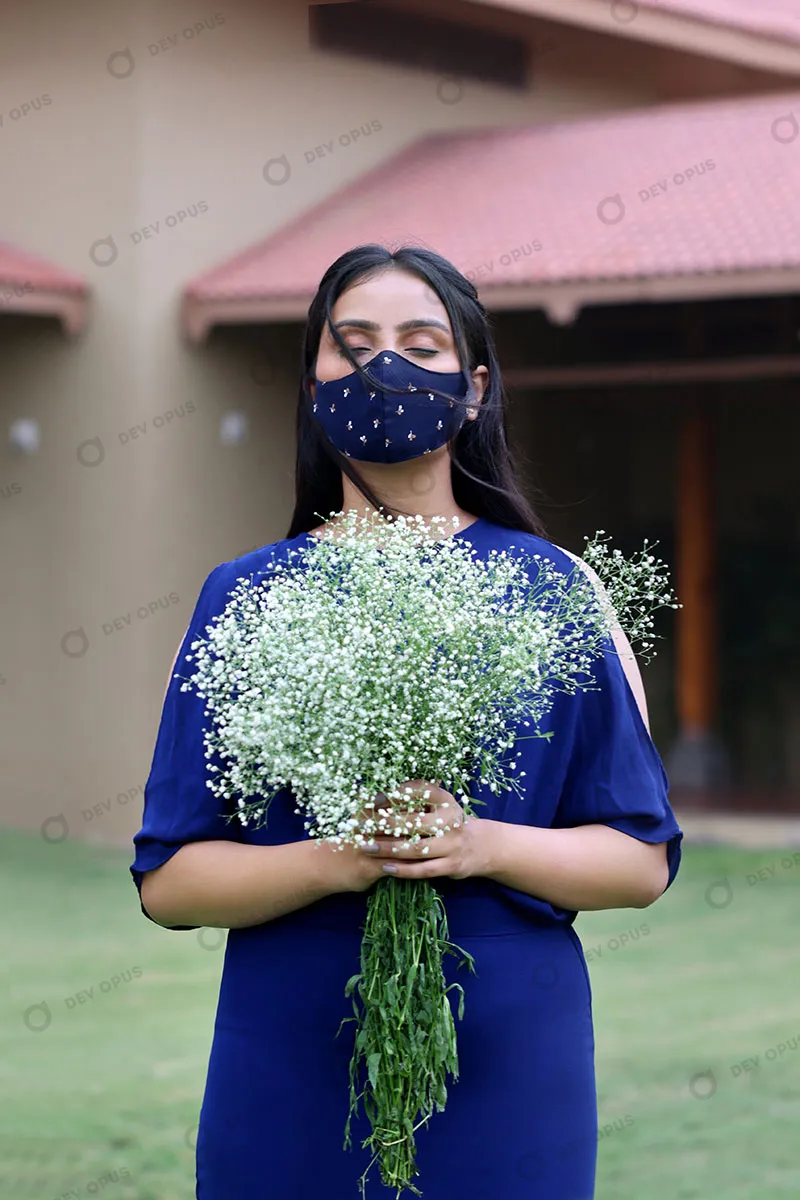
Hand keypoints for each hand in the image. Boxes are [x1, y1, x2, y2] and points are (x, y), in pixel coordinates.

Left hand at [354, 779, 493, 881]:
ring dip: (388, 848)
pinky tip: (385, 867)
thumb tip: (378, 793)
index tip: (372, 798)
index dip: (394, 795)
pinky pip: (423, 869)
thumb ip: (415, 795)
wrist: (480, 846)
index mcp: (446, 800)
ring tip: (366, 847)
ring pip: (416, 848)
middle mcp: (451, 820)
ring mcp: (453, 844)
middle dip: (384, 824)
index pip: (419, 792)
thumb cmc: (448, 821)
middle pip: (413, 821)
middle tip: (360, 825)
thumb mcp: (438, 803)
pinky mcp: (452, 865)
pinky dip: (403, 870)